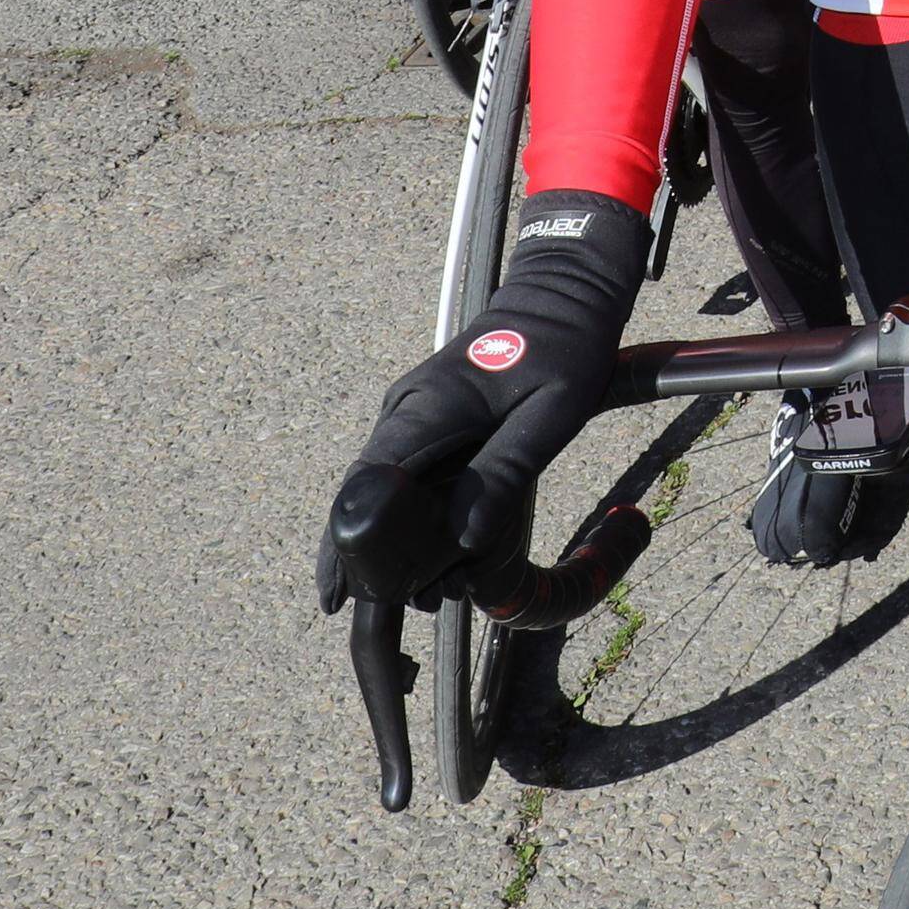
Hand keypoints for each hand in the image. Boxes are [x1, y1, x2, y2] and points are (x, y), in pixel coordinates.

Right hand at [320, 192, 648, 612]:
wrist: (562, 294)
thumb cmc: (565, 348)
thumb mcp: (551, 412)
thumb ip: (506, 472)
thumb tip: (465, 544)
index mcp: (427, 408)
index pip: (368, 487)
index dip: (350, 547)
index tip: (343, 600)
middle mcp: (403, 414)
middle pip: (360, 500)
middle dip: (363, 560)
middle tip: (370, 614)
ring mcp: (408, 418)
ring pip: (375, 496)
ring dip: (385, 546)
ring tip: (414, 596)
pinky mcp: (423, 426)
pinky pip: (398, 483)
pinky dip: (399, 525)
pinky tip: (409, 568)